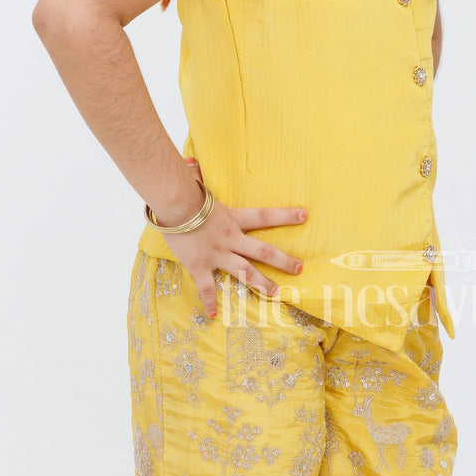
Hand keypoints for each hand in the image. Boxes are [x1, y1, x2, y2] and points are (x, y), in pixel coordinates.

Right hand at [157, 157, 306, 318]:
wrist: (171, 206)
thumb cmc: (181, 192)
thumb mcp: (193, 183)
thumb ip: (195, 173)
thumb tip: (190, 160)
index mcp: (232, 218)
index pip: (265, 216)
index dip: (285, 216)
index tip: (304, 216)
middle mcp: (230, 238)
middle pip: (263, 250)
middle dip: (283, 260)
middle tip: (299, 269)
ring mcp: (217, 253)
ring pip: (245, 271)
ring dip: (262, 283)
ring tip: (276, 293)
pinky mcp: (200, 265)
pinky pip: (207, 287)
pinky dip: (209, 301)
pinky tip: (213, 315)